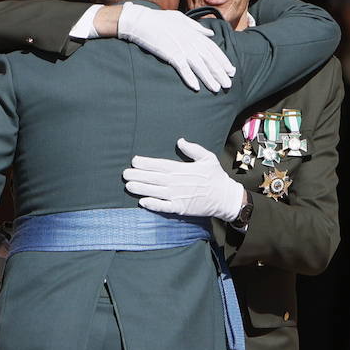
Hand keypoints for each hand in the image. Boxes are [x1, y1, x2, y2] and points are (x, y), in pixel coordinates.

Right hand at [117, 4, 235, 92]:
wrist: (142, 21)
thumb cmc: (160, 19)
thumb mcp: (182, 19)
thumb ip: (198, 27)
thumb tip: (210, 33)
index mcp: (195, 33)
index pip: (213, 49)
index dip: (223, 61)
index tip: (231, 70)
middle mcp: (191, 41)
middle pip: (209, 59)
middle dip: (220, 73)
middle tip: (228, 85)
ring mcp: (182, 48)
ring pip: (199, 65)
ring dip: (209, 78)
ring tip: (217, 88)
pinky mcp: (171, 54)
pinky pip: (183, 68)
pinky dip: (190, 77)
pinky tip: (196, 87)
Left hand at [124, 138, 246, 220]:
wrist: (225, 198)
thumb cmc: (216, 177)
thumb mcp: (207, 158)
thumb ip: (192, 149)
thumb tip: (180, 141)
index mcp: (182, 169)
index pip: (160, 165)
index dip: (146, 163)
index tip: (134, 161)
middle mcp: (177, 183)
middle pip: (154, 178)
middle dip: (138, 175)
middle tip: (124, 173)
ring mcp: (178, 196)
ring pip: (155, 191)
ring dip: (141, 189)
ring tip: (128, 186)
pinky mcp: (180, 208)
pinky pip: (164, 207)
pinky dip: (153, 204)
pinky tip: (142, 202)